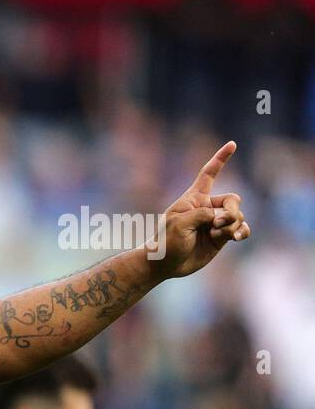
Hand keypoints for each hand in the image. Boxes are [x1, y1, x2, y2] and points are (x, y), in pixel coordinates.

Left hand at [153, 140, 251, 279]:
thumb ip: (202, 215)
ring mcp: (215, 222)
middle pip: (232, 200)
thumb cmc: (166, 242)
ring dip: (233, 224)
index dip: (220, 159)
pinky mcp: (221, 237)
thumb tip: (222, 217)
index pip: (209, 174)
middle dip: (231, 210)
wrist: (165, 265)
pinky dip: (242, 231)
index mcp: (194, 198)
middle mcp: (207, 208)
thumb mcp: (179, 224)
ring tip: (220, 234)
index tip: (232, 144)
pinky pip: (241, 229)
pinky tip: (237, 237)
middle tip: (218, 222)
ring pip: (238, 216)